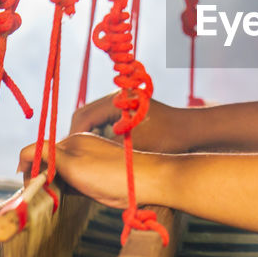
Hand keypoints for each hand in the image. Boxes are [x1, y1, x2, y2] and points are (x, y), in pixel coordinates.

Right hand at [18, 132, 156, 209]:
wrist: (145, 183)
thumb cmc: (109, 174)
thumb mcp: (72, 164)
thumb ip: (48, 158)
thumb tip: (24, 154)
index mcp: (72, 140)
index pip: (38, 149)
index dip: (27, 167)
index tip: (25, 186)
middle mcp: (79, 148)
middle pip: (48, 161)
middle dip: (39, 177)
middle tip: (38, 195)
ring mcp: (88, 161)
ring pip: (59, 172)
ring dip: (52, 184)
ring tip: (50, 198)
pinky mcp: (95, 176)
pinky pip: (72, 181)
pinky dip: (65, 189)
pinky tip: (66, 198)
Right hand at [69, 93, 191, 153]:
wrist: (192, 131)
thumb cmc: (167, 138)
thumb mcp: (133, 146)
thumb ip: (105, 148)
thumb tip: (78, 156)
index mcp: (115, 101)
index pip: (82, 117)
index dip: (71, 137)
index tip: (66, 156)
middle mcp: (115, 98)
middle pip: (83, 116)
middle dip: (74, 137)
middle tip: (69, 158)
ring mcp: (120, 104)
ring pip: (92, 120)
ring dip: (85, 137)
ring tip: (80, 158)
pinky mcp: (126, 113)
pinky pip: (103, 123)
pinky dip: (97, 137)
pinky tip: (98, 154)